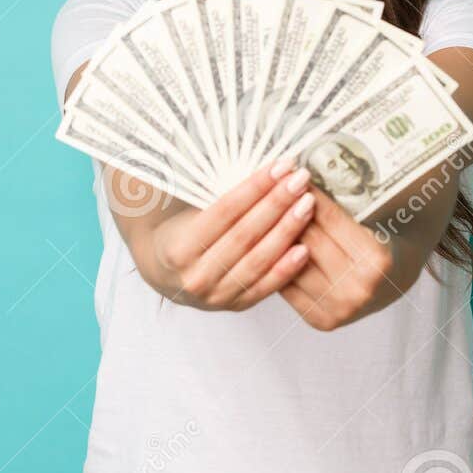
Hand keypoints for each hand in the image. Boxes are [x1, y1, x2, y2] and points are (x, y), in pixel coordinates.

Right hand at [146, 158, 315, 310]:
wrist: (165, 274)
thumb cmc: (180, 233)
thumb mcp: (186, 211)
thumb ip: (215, 193)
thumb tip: (258, 166)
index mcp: (179, 248)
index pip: (224, 211)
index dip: (255, 187)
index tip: (280, 166)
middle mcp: (196, 276)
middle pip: (245, 235)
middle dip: (277, 203)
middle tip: (300, 179)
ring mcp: (216, 296)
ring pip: (258, 260)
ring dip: (287, 230)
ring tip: (307, 204)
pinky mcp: (235, 306)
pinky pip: (265, 287)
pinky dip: (287, 268)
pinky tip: (305, 248)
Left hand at [279, 186, 401, 330]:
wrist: (397, 281)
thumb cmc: (385, 242)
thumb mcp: (375, 217)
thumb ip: (343, 203)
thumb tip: (301, 178)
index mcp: (376, 260)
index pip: (330, 217)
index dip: (308, 192)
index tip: (292, 174)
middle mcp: (358, 288)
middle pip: (308, 240)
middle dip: (288, 210)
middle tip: (273, 187)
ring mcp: (339, 309)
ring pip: (292, 263)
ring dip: (277, 236)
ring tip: (266, 212)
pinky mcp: (322, 320)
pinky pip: (287, 285)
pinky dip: (277, 263)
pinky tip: (269, 242)